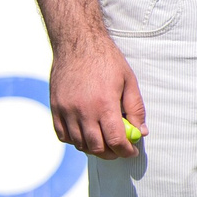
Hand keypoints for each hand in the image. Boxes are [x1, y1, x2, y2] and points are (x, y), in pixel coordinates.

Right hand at [49, 33, 144, 159]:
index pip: (116, 140)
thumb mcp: (129, 81)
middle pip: (96, 147)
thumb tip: (141, 132)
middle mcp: (83, 111)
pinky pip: (63, 135)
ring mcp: (66, 110)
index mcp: (104, 104)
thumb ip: (136, 109)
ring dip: (93, 148)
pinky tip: (86, 134)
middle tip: (120, 149)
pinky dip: (75, 140)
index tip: (132, 151)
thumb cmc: (106, 60)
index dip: (126, 151)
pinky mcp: (55, 108)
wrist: (77, 43)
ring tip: (105, 142)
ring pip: (79, 144)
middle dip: (111, 153)